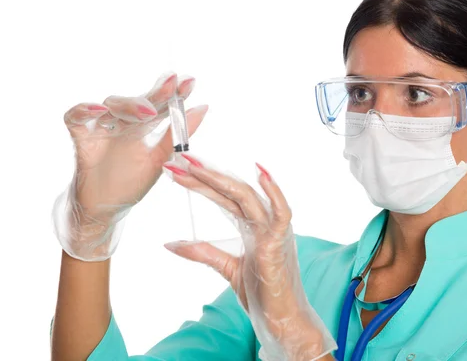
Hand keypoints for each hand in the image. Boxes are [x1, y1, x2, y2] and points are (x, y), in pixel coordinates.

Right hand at [53, 73, 207, 260]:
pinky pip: (76, 117)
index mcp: (142, 127)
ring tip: (148, 112)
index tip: (190, 82)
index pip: (159, 104)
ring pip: (112, 104)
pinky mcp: (80, 137)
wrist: (105, 207)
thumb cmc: (131, 182)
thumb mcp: (161, 159)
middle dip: (156, 92)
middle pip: (138, 100)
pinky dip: (84, 110)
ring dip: (130, 105)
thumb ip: (178, 134)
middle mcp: (122, 123)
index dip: (173, 93)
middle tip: (172, 84)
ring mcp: (101, 127)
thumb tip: (203, 107)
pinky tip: (99, 109)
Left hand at [163, 154, 336, 360]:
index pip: (223, 197)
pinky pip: (281, 213)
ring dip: (220, 179)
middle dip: (204, 175)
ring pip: (247, 196)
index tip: (178, 170)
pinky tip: (260, 171)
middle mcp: (263, 223)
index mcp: (252, 226)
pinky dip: (274, 192)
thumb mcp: (227, 268)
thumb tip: (171, 243)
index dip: (201, 183)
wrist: (281, 321)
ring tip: (195, 165)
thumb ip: (203, 252)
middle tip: (178, 160)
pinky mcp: (279, 244)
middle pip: (231, 191)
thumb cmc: (261, 294)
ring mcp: (273, 230)